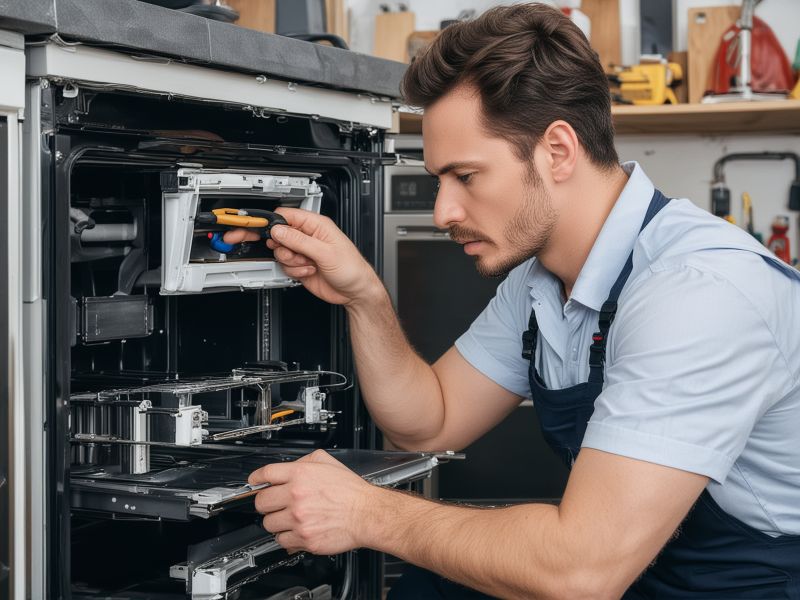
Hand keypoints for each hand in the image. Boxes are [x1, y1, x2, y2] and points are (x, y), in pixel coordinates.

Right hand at [223, 207, 382, 306]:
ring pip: (280, 251)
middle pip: (277, 233)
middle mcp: (308, 236)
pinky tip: (309, 271)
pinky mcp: (300, 265)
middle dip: (272, 242)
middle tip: (242, 239)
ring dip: (290, 260)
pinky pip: (285, 265)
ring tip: (307, 264)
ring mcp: (303, 251)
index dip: (268, 220)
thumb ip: (299, 240)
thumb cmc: (352, 268)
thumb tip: (279, 231)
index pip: (285, 216)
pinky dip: (294, 270)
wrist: (355, 292)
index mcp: (316, 225)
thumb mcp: (325, 252)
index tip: (250, 223)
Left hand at [249, 449, 377, 554]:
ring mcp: (298, 518)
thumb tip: (290, 467)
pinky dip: (286, 538)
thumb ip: (305, 462)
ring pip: (268, 523)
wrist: (366, 514)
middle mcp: (296, 495)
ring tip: (289, 519)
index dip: (256, 478)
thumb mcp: (329, 463)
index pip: (265, 474)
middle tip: (274, 504)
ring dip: (276, 522)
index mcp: (301, 474)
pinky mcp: (304, 538)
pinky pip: (281, 541)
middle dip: (266, 503)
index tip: (254, 482)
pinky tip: (296, 531)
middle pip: (261, 501)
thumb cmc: (351, 491)